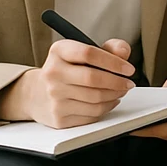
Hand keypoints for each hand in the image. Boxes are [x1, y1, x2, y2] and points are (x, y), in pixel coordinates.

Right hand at [0, 39, 135, 127]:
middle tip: (128, 83)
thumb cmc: (68, 70)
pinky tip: (109, 101)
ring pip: (95, 98)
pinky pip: (92, 114)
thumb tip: (124, 52)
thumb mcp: (83, 52)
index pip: (89, 53)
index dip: (113, 62)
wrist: (38, 94)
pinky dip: (107, 108)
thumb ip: (109, 48)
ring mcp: (54, 97)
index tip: (128, 68)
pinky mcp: (59, 117)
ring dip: (115, 95)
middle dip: (117, 82)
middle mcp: (53, 73)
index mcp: (59, 51)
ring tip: (120, 91)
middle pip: (93, 78)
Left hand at [132, 63, 166, 141]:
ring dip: (149, 127)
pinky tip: (143, 116)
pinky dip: (156, 125)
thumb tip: (160, 93)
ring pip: (165, 134)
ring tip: (130, 118)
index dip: (147, 126)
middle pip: (164, 133)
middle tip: (123, 121)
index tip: (129, 124)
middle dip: (144, 127)